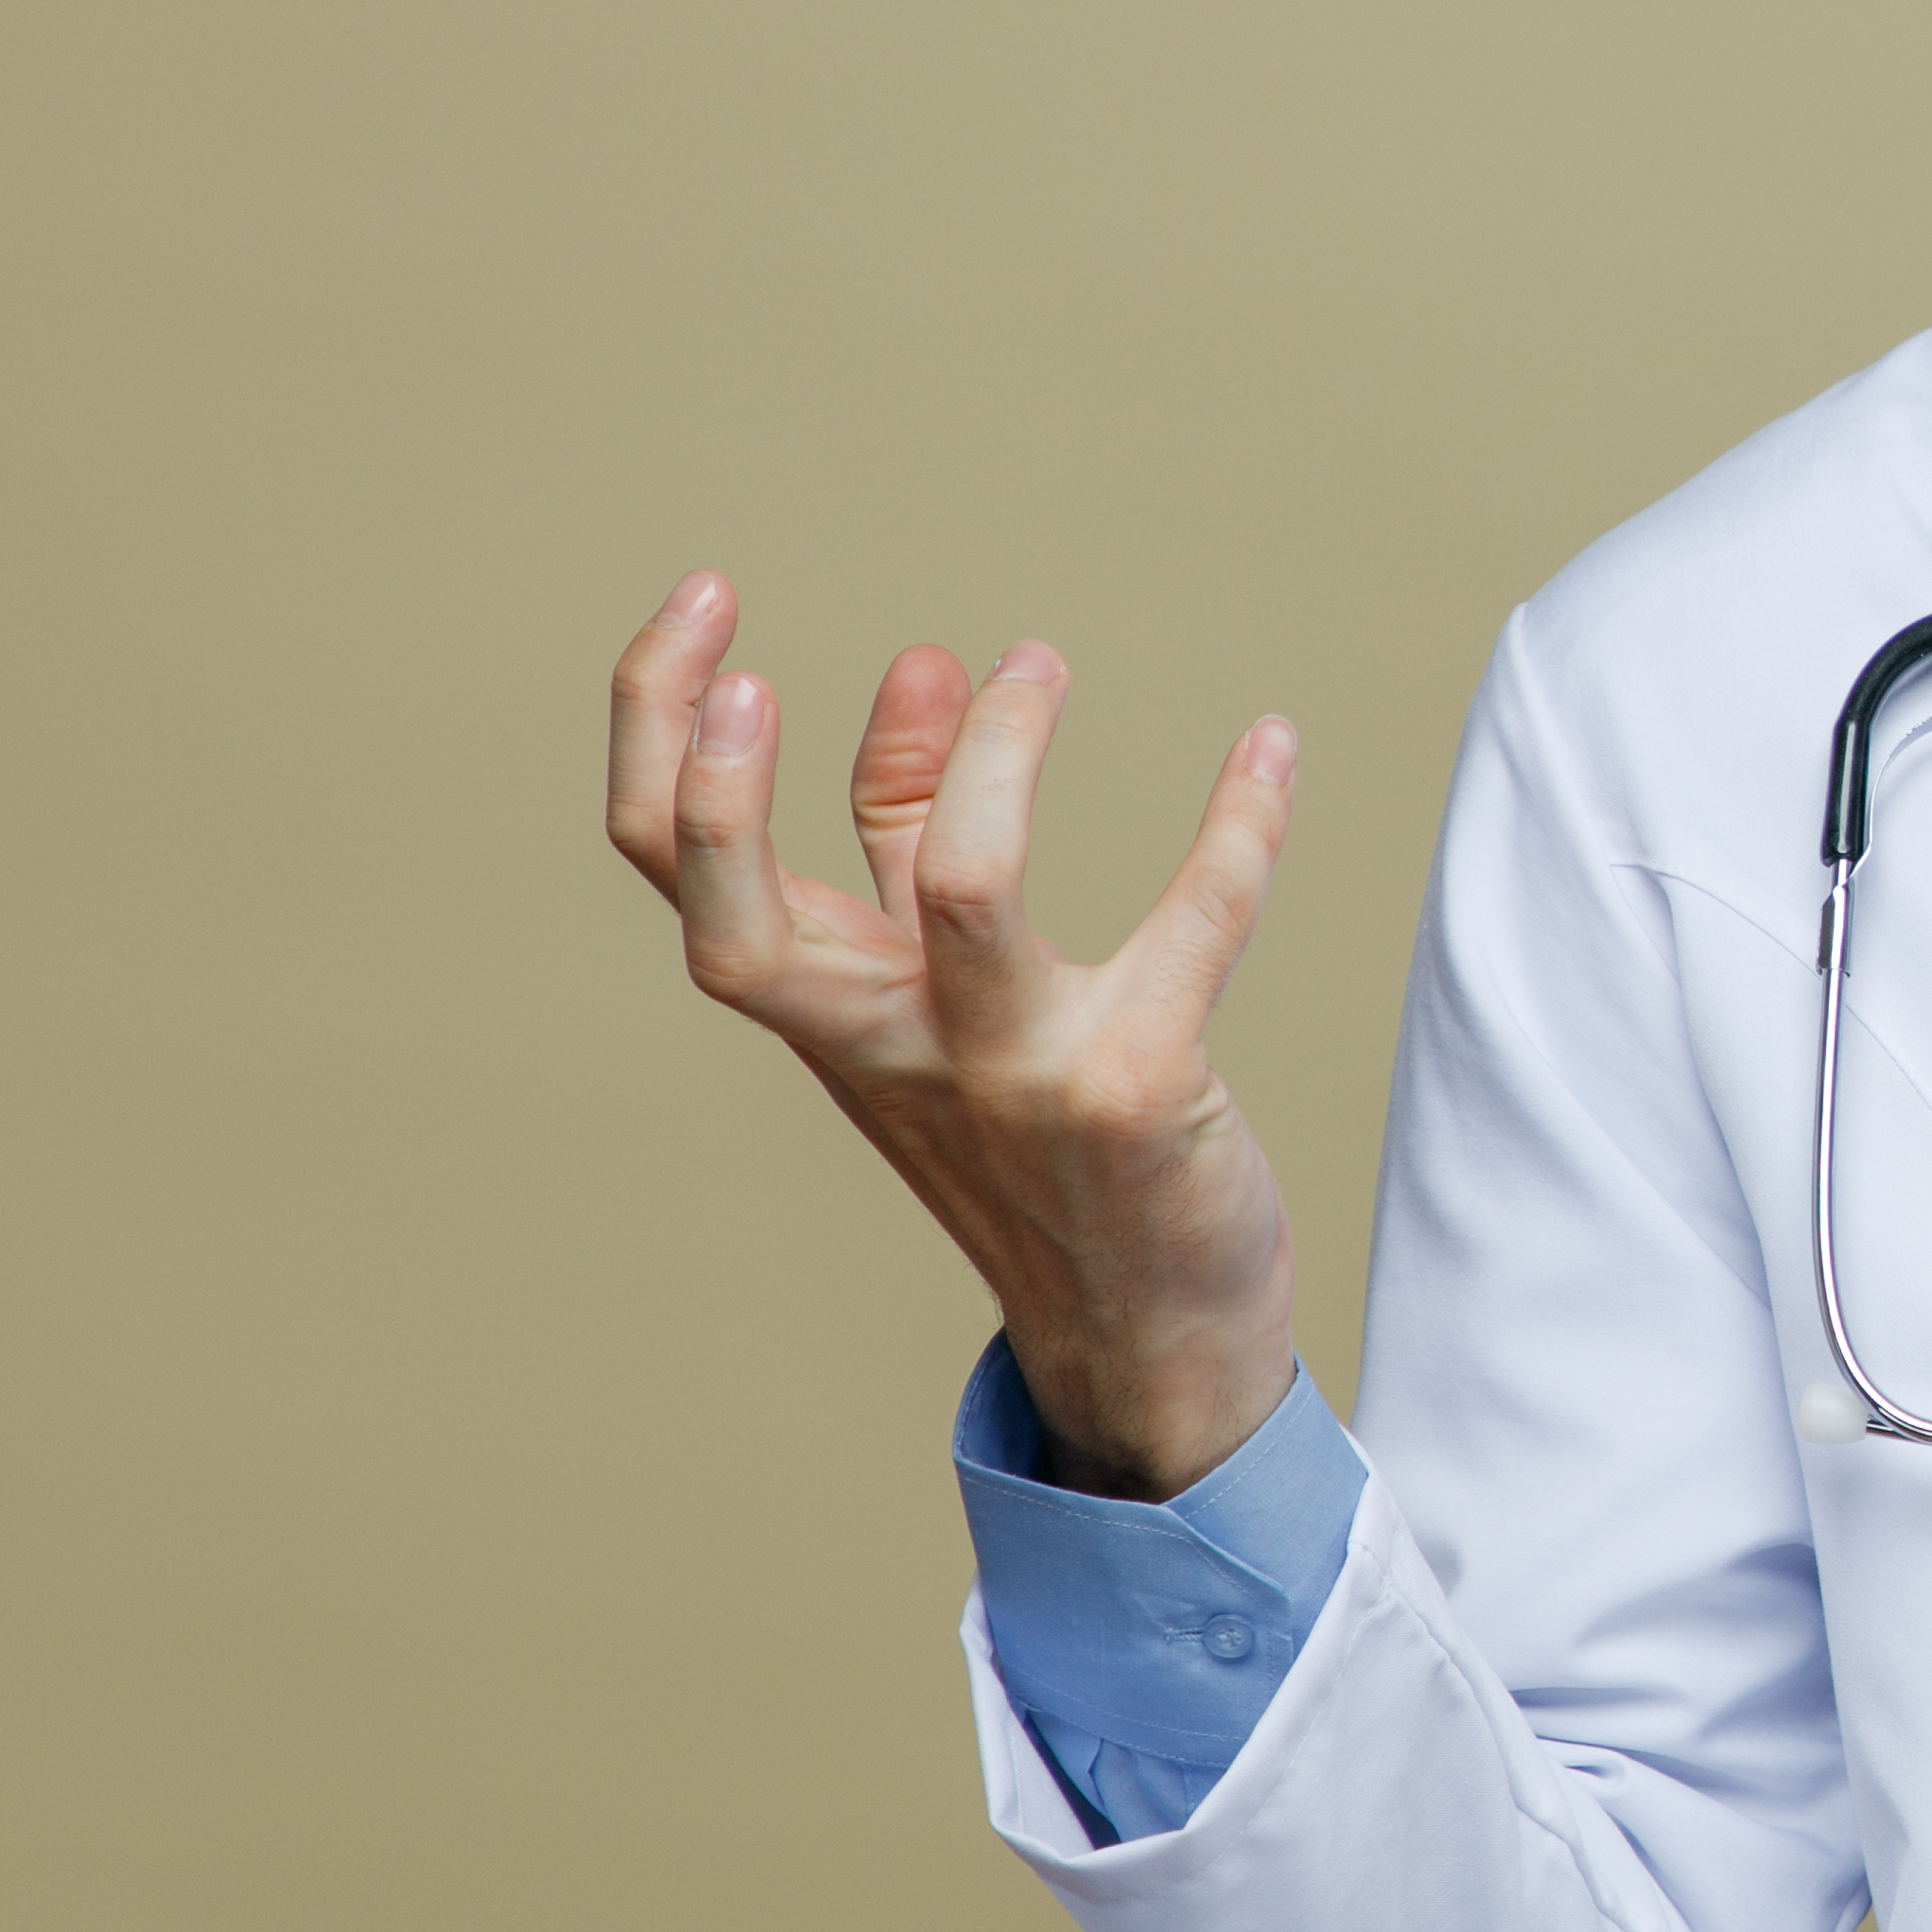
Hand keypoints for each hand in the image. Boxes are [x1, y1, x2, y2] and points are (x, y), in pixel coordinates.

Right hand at [605, 575, 1305, 1495]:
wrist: (1146, 1333)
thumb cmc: (1037, 1136)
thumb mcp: (948, 982)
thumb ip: (920, 828)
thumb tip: (925, 663)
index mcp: (829, 1008)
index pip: (676, 869)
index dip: (659, 730)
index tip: (707, 598)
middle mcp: (890, 1048)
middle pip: (733, 926)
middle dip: (716, 785)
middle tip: (754, 655)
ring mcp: (1010, 1075)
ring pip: (969, 895)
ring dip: (999, 763)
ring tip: (1037, 661)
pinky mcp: (1138, 1092)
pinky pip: (1192, 929)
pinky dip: (1235, 829)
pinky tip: (1271, 748)